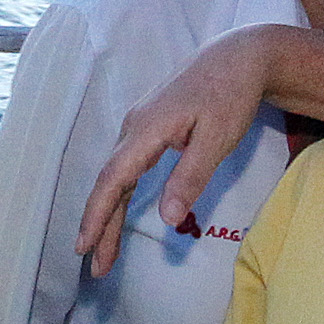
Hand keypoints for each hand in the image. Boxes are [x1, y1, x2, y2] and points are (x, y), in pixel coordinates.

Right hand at [74, 25, 281, 275]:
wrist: (238, 56)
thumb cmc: (230, 94)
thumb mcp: (217, 138)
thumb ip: (190, 177)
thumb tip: (167, 220)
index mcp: (146, 129)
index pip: (113, 179)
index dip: (97, 215)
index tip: (84, 246)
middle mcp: (134, 127)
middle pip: (109, 182)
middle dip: (98, 225)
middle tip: (94, 267)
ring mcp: (140, 127)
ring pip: (117, 176)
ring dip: (108, 213)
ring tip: (103, 250)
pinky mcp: (150, 128)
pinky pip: (127, 167)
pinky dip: (120, 194)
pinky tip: (119, 212)